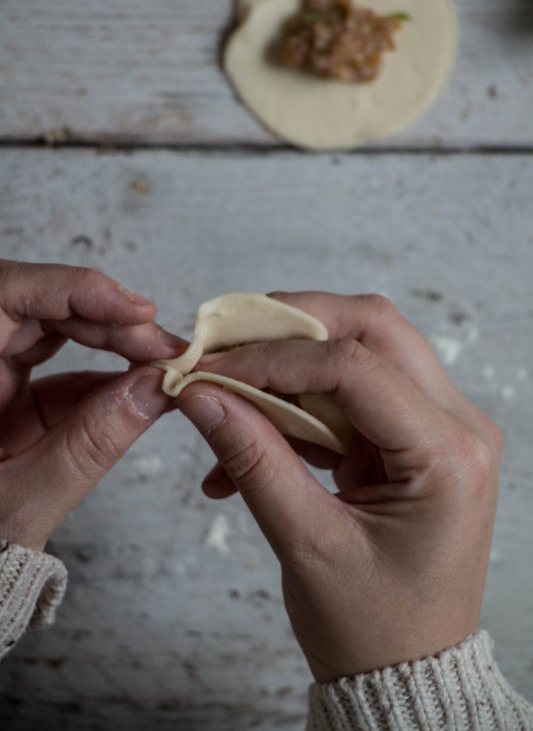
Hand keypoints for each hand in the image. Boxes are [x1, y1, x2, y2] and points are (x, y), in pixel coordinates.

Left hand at [0, 260, 179, 550]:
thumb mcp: (30, 497)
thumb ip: (93, 442)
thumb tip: (157, 389)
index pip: (8, 296)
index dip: (76, 292)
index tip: (134, 311)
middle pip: (41, 308)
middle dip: (107, 318)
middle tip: (161, 346)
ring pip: (55, 328)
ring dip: (113, 338)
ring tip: (160, 361)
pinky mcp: (13, 390)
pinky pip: (63, 366)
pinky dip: (107, 373)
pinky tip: (141, 384)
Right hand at [177, 292, 500, 681]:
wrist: (406, 671)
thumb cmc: (373, 627)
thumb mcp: (306, 544)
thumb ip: (252, 458)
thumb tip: (201, 394)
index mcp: (447, 455)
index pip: (355, 364)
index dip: (274, 356)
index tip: (212, 367)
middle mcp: (458, 427)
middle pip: (373, 329)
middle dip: (292, 326)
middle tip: (227, 344)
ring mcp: (441, 427)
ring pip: (363, 350)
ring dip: (291, 367)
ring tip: (230, 399)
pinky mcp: (415, 437)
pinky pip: (352, 394)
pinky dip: (299, 405)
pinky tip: (251, 441)